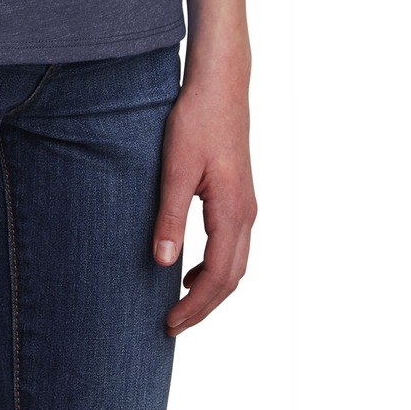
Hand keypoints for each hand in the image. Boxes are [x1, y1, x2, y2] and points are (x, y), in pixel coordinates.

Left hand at [152, 66, 257, 335]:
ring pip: (236, 264)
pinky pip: (234, 246)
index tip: (169, 323)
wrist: (221, 85)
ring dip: (212, 289)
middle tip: (172, 324)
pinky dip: (217, 267)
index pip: (216, 277)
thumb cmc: (197, 120)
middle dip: (204, 307)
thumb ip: (171, 216)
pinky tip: (191, 266)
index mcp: (232, 212)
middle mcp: (246, 214)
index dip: (194, 306)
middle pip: (231, 279)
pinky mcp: (241, 195)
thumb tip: (163, 263)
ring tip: (181, 303)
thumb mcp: (176, 168)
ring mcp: (247, 205)